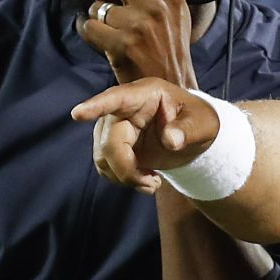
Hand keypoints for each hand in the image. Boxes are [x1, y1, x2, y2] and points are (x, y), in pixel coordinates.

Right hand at [70, 78, 220, 191]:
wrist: (193, 134)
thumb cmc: (199, 120)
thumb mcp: (202, 124)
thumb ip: (187, 130)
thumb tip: (171, 139)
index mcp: (144, 95)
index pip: (116, 98)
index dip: (95, 106)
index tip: (77, 114)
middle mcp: (123, 109)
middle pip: (109, 142)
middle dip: (126, 169)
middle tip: (154, 183)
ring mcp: (115, 127)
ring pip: (103, 157)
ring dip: (125, 177)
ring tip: (153, 182)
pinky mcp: (113, 145)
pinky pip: (105, 166)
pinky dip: (123, 179)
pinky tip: (145, 180)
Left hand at [79, 0, 197, 87]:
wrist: (171, 85)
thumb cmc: (166, 47)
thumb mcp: (173, 11)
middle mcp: (158, 5)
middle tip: (105, 1)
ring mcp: (140, 25)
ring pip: (97, 5)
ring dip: (97, 17)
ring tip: (113, 31)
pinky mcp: (123, 45)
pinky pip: (89, 27)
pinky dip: (91, 34)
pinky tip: (105, 43)